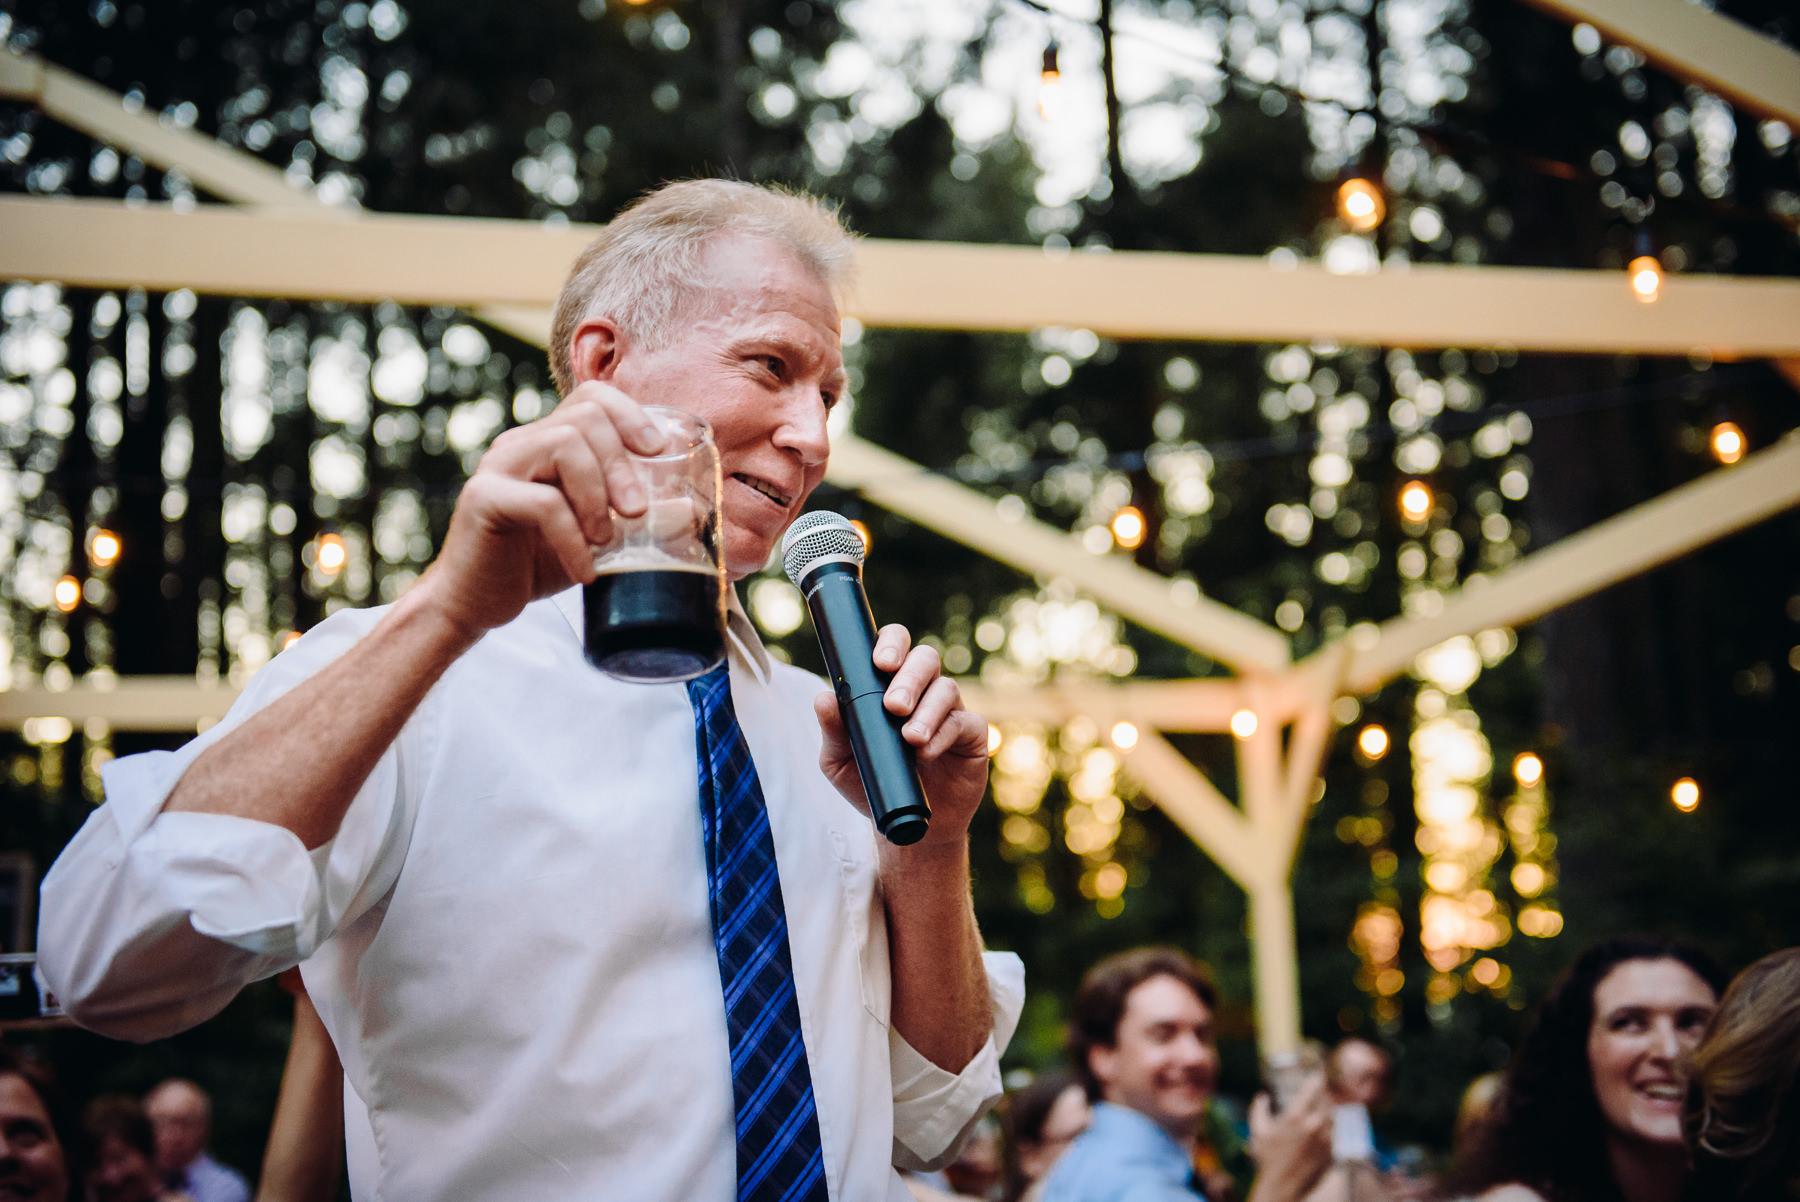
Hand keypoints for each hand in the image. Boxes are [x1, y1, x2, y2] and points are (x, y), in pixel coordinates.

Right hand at [412, 382, 667, 637]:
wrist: (474, 603)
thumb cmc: (536, 564)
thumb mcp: (597, 537)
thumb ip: (636, 519)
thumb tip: (689, 509)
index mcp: (548, 442)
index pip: (592, 397)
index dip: (629, 415)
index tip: (657, 450)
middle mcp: (522, 444)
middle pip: (584, 417)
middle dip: (621, 463)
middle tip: (637, 512)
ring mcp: (499, 466)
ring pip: (564, 445)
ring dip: (598, 493)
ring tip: (606, 540)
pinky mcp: (484, 499)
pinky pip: (542, 503)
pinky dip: (573, 539)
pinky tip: (586, 570)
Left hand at [813, 624, 989, 849]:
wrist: (907, 826)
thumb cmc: (871, 782)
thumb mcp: (840, 761)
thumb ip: (833, 730)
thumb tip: (823, 698)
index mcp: (889, 684)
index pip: (895, 646)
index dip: (892, 643)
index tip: (881, 662)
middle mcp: (923, 690)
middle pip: (925, 659)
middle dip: (909, 677)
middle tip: (893, 705)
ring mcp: (950, 710)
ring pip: (946, 688)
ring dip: (926, 710)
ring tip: (909, 738)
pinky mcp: (971, 735)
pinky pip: (963, 722)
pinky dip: (943, 734)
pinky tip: (926, 752)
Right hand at [1246, 1074, 1333, 1201]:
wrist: (1281, 1188)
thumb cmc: (1266, 1159)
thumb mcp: (1257, 1131)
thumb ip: (1259, 1110)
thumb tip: (1262, 1096)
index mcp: (1295, 1115)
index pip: (1314, 1088)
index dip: (1318, 1078)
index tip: (1319, 1074)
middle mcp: (1313, 1125)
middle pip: (1327, 1102)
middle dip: (1323, 1097)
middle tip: (1319, 1095)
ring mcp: (1325, 1140)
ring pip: (1333, 1119)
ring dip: (1327, 1114)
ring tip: (1319, 1115)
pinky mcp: (1331, 1154)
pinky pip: (1334, 1137)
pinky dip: (1329, 1132)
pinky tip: (1319, 1135)